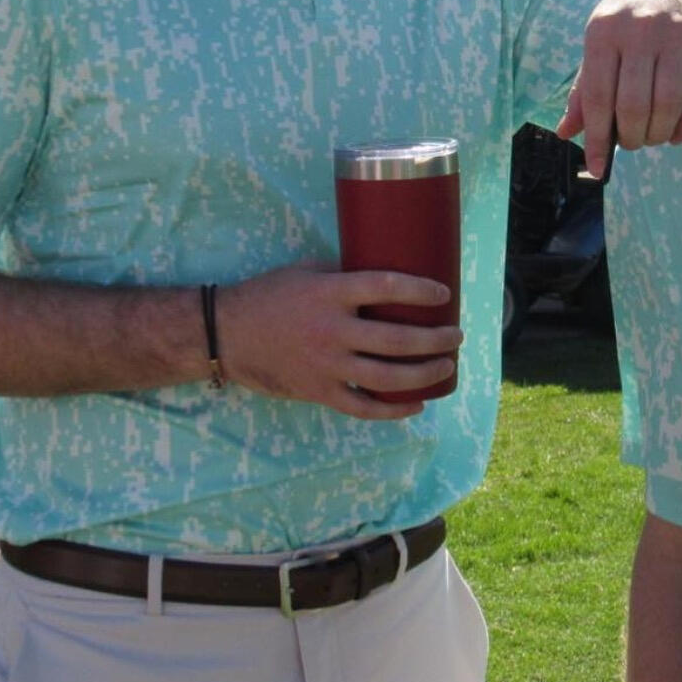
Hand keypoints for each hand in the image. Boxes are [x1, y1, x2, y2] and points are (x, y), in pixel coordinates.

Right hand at [216, 263, 461, 419]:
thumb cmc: (269, 296)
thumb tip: (387, 274)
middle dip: (435, 339)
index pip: (386, 286)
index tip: (443, 294)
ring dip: (425, 373)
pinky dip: (394, 409)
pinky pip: (364, 407)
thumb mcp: (307, 272)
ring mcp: (327, 366)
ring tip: (446, 365)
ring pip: (388, 376)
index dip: (420, 290)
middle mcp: (332, 330)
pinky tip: (417, 403)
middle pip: (397, 339)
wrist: (226, 335)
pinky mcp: (319, 392)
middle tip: (455, 335)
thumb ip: (345, 274)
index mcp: (330, 293)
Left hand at [557, 0, 681, 179]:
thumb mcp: (599, 40)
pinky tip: (679, 133)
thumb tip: (567, 132)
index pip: (596, 96)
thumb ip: (583, 87)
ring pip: (669, 103)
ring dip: (660, 133)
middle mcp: (639, 31)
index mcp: (603, 32)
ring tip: (654, 137)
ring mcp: (677, 34)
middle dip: (631, 138)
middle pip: (633, 105)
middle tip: (632, 143)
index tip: (597, 168)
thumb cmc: (629, 12)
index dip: (596, 138)